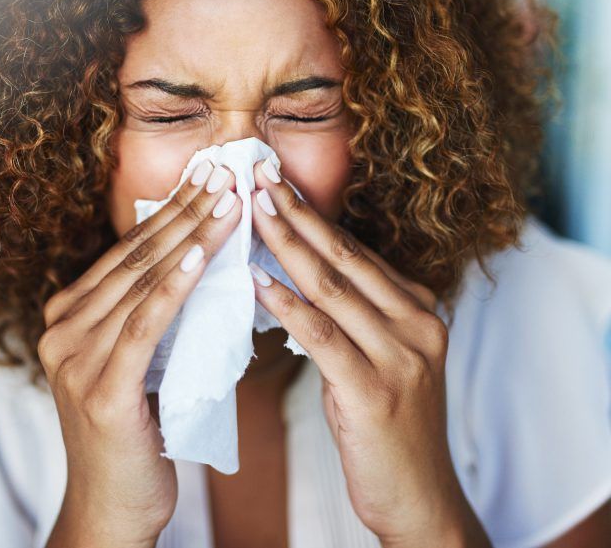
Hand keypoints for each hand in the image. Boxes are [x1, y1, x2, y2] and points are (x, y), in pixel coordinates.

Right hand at [38, 159, 241, 547]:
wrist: (114, 506)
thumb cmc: (134, 429)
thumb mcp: (137, 359)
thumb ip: (148, 311)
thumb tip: (196, 257)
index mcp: (68, 316)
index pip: (128, 251)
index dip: (170, 209)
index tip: (208, 177)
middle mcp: (62, 329)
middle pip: (135, 257)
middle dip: (185, 210)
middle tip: (224, 172)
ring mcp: (75, 358)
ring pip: (143, 282)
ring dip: (191, 236)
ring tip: (227, 201)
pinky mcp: (100, 389)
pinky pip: (144, 325)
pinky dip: (175, 287)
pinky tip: (203, 256)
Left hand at [248, 158, 486, 546]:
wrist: (418, 497)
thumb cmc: (387, 424)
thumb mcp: (377, 357)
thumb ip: (351, 314)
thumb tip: (299, 269)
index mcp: (418, 310)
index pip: (358, 251)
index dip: (315, 215)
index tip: (278, 183)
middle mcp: (417, 324)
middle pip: (345, 257)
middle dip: (298, 213)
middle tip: (261, 175)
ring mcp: (401, 356)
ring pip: (332, 287)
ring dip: (287, 243)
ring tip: (253, 210)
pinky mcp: (374, 390)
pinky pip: (322, 335)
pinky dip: (286, 303)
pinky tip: (256, 278)